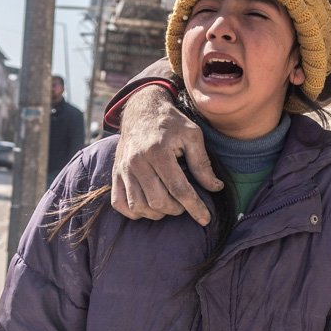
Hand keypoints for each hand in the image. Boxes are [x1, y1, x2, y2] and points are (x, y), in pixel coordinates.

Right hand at [110, 85, 220, 224]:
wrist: (141, 111)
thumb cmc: (171, 123)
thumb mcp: (193, 135)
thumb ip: (202, 163)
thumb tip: (215, 188)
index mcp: (158, 151)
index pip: (178, 188)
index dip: (194, 207)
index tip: (205, 219)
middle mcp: (137, 162)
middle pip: (158, 201)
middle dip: (176, 209)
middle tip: (184, 203)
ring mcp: (123, 169)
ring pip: (138, 206)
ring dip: (157, 213)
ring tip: (169, 205)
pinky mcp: (115, 174)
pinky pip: (119, 204)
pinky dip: (134, 212)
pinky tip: (148, 207)